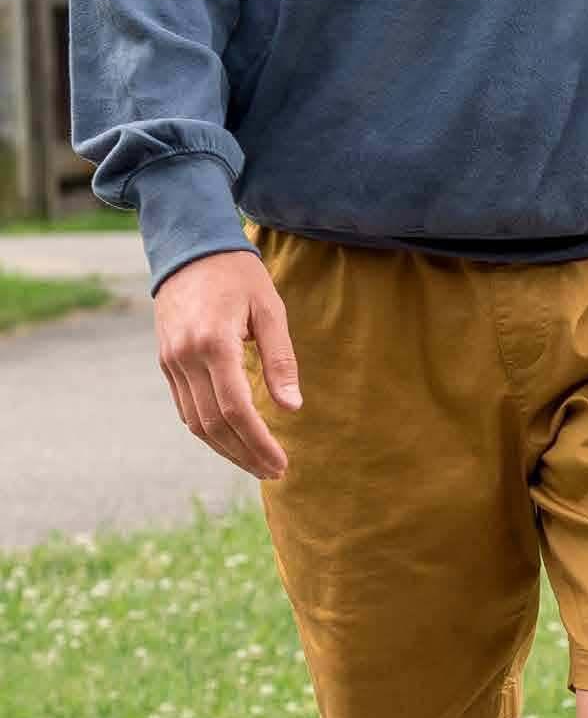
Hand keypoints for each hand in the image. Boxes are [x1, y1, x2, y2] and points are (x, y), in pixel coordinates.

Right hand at [154, 250, 301, 480]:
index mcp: (214, 343)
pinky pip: (185, 407)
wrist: (189, 246)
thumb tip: (291, 408)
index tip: (281, 463)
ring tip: (255, 463)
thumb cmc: (238, 274)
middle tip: (273, 472)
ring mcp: (171, 361)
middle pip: (214, 425)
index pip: (236, 410)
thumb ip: (280, 360)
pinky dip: (207, 429)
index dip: (259, 442)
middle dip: (245, 454)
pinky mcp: (166, 361)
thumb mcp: (269, 309)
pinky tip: (230, 438)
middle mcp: (186, 358)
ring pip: (195, 423)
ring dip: (225, 449)